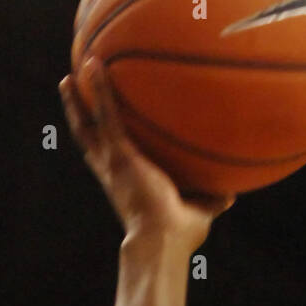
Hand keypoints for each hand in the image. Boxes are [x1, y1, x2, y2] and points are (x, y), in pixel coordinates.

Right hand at [59, 58, 235, 252]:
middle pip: (88, 138)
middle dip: (79, 114)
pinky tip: (95, 65)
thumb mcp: (199, 212)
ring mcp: (112, 161)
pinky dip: (100, 89)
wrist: (163, 241)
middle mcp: (112, 171)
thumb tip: (231, 192)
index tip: (97, 124)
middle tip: (74, 91)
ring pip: (87, 124)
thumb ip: (210, 198)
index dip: (100, 141)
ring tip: (76, 71)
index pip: (106, 157)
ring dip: (80, 97)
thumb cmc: (179, 236)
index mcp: (124, 183)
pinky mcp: (119, 155)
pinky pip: (106, 114)